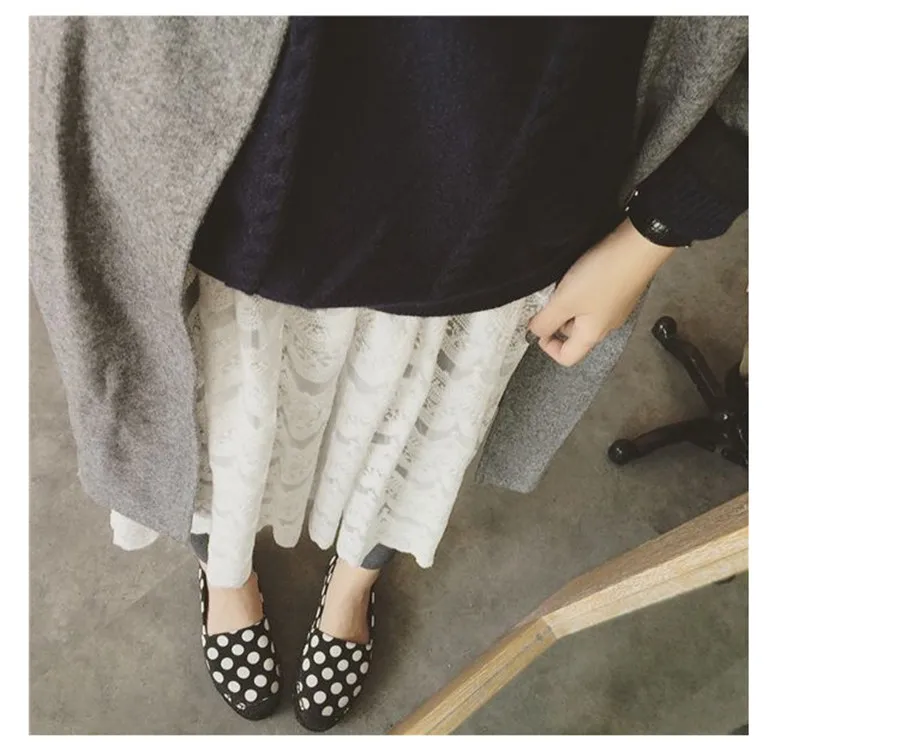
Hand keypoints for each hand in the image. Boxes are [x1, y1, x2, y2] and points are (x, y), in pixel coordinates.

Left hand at [529, 219, 675, 366]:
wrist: (638, 247)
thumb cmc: (604, 275)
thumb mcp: (564, 301)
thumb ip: (545, 321)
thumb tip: (535, 332)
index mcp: (592, 335)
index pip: (567, 357)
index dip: (548, 346)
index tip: (538, 327)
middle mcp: (605, 326)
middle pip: (574, 335)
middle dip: (556, 319)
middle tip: (549, 299)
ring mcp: (614, 308)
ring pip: (583, 314)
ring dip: (568, 303)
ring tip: (564, 283)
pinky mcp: (618, 290)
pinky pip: (594, 299)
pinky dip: (582, 291)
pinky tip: (580, 274)